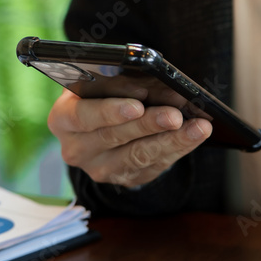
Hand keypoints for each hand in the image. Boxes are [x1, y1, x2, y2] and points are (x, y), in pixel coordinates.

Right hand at [48, 89, 211, 187]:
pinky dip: (179, 148)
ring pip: (139, 155)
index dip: (110, 112)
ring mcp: (101, 168)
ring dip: (172, 140)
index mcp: (63, 119)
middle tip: (175, 115)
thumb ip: (122, 82)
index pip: (83, 116)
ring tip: (197, 127)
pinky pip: (155, 165)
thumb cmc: (103, 95)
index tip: (137, 105)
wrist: (104, 124)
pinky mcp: (126, 178)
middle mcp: (76, 149)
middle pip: (115, 137)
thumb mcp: (103, 84)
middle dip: (149, 125)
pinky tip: (196, 135)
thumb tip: (159, 82)